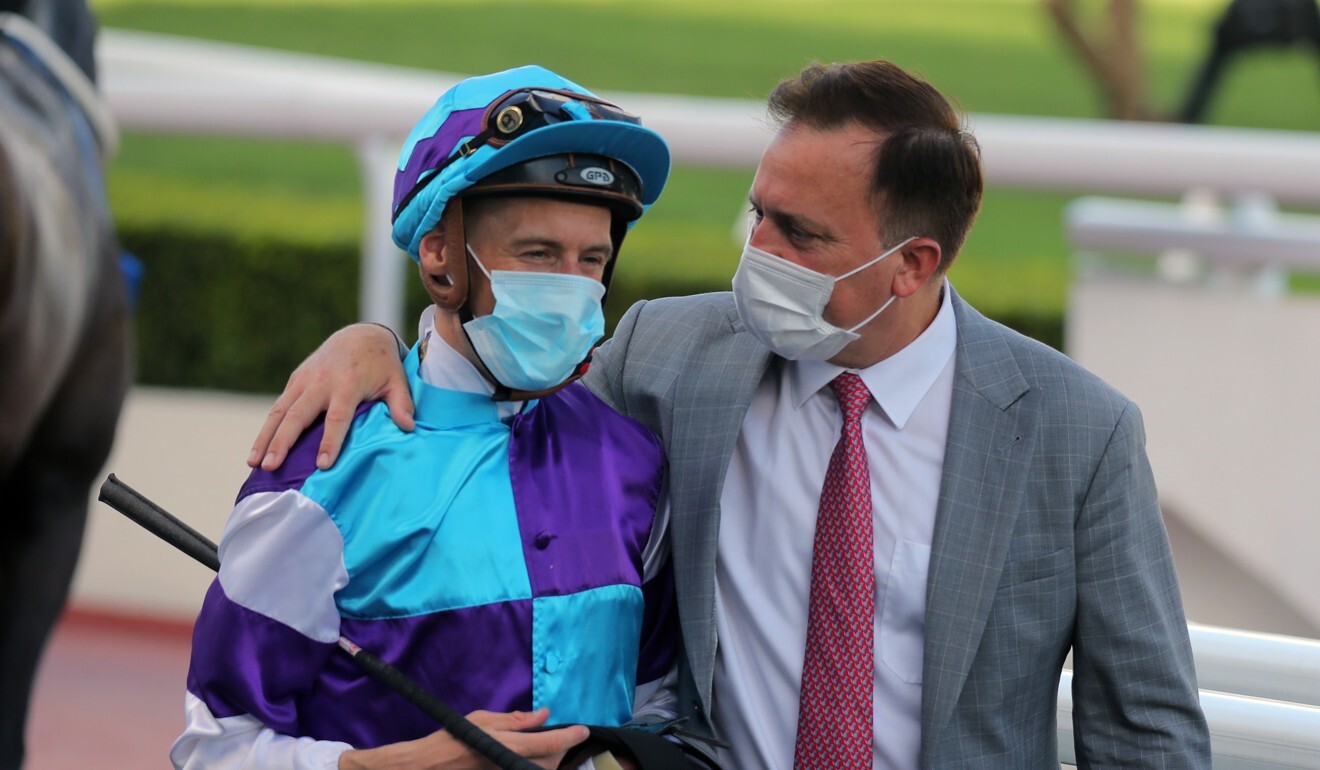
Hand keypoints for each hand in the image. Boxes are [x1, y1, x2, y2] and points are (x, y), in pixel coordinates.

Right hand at [248, 323, 413, 471]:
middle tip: (270, 466)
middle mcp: (321, 382)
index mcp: (348, 384)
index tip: (322, 464)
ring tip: (253, 463)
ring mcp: (305, 380)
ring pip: (280, 411)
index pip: (337, 417)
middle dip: (282, 442)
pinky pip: (278, 406)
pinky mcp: (295, 380)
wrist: (361, 334)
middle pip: (298, 416)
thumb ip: (402, 404)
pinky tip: (258, 450)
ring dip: (265, 438)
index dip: (330, 441)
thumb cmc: (382, 365)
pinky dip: (267, 428)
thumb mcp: (397, 381)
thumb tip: (409, 427)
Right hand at [338, 708, 588, 769]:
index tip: (582, 730)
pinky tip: (526, 757)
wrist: (427, 767)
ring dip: (545, 759)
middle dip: (557, 749)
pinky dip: (531, 765)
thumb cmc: (452, 739)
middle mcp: (509, 765)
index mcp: (507, 746)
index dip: (570, 737)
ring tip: (542, 746)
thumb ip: (516, 720)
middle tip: (556, 736)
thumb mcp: (483, 720)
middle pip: (550, 762)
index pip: (550, 744)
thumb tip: (543, 714)